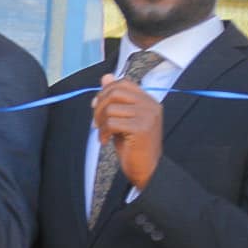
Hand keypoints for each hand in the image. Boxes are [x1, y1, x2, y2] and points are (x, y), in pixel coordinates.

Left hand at [93, 74, 162, 190]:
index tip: (96, 105)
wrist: (147, 170)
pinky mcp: (141, 128)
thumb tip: (106, 77)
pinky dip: (103, 132)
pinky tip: (105, 141)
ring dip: (100, 122)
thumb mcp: (123, 119)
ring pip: (111, 108)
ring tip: (102, 133)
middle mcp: (150, 105)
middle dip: (99, 106)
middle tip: (96, 122)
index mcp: (148, 101)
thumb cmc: (134, 146)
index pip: (123, 83)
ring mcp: (147, 116)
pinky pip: (112, 122)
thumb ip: (116, 99)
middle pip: (115, 92)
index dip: (105, 92)